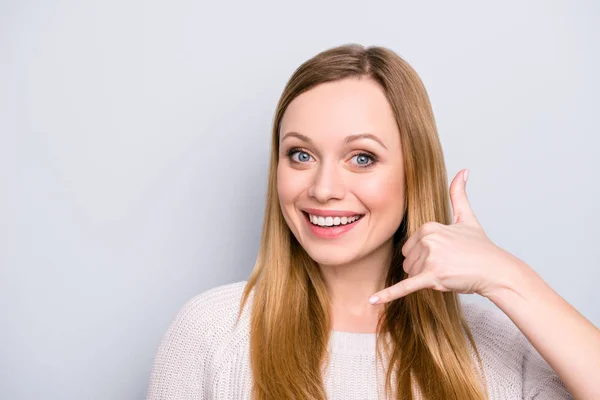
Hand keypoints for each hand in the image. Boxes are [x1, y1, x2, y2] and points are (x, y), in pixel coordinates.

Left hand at [368, 169, 517, 304]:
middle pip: (407, 260)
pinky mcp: (432, 277)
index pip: (409, 246)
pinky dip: (389, 295)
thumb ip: (459, 194)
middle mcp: (427, 240)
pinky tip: (373, 300)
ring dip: (425, 278)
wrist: (496, 271)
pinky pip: (405, 287)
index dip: (424, 255)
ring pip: (410, 274)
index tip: (444, 255)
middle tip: (447, 265)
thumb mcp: (467, 218)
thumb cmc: (481, 248)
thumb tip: (463, 170)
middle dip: (423, 268)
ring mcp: (429, 258)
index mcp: (429, 227)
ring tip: (448, 273)